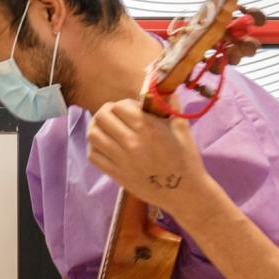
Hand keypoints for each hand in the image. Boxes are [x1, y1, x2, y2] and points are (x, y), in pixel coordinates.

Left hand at [86, 99, 209, 214]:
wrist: (183, 191)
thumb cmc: (185, 157)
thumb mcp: (182, 127)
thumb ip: (170, 104)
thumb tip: (161, 87)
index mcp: (148, 128)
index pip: (119, 106)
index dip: (122, 105)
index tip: (129, 110)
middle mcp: (131, 142)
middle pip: (102, 117)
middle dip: (107, 112)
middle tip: (114, 117)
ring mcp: (121, 159)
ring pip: (93, 134)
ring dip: (96, 127)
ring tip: (105, 128)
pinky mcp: (115, 174)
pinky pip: (93, 155)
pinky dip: (94, 146)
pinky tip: (103, 145)